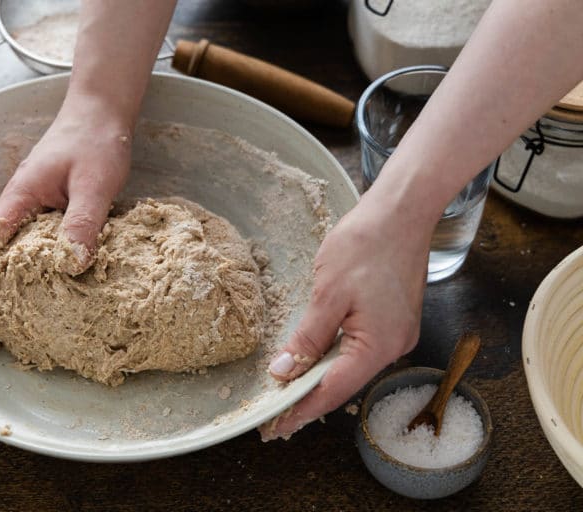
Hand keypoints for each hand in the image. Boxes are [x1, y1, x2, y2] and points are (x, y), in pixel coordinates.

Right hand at [0, 91, 132, 313]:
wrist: (103, 111)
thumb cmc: (96, 141)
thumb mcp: (94, 184)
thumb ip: (83, 221)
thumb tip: (72, 266)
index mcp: (21, 197)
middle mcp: (23, 204)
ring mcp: (38, 205)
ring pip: (18, 247)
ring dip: (13, 277)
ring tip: (16, 316)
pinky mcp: (55, 207)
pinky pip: (41, 240)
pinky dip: (40, 262)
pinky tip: (53, 282)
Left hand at [259, 194, 433, 440]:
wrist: (401, 212)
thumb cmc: (365, 245)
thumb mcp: (327, 294)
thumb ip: (307, 338)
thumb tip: (285, 372)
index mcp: (378, 346)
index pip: (332, 392)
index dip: (301, 411)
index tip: (276, 429)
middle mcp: (395, 347)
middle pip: (344, 384)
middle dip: (309, 399)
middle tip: (276, 414)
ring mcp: (399, 334)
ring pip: (352, 366)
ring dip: (322, 377)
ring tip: (290, 389)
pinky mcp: (396, 321)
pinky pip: (362, 349)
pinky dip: (337, 357)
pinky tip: (317, 358)